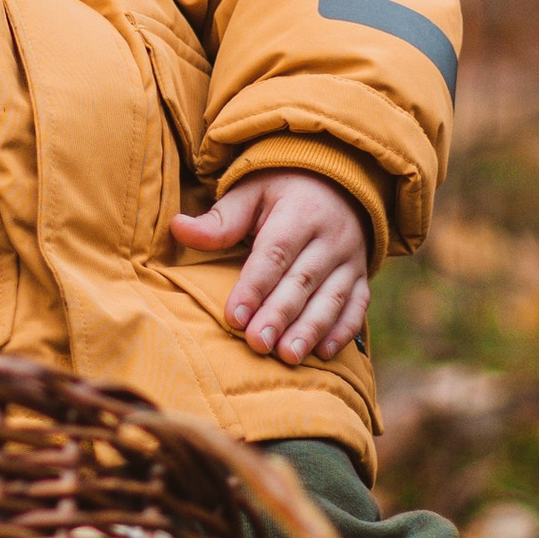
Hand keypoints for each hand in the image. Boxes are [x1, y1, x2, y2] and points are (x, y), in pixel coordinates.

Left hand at [170, 170, 371, 362]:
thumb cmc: (282, 191)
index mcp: (299, 213)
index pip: (275, 253)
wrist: (339, 181)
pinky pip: (357, 306)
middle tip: (258, 344)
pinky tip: (323, 354)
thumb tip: (178, 228)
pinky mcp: (361, 277)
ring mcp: (350, 259)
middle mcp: (330, 237)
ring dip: (310, 329)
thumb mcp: (251, 192)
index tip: (234, 317)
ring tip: (287, 356)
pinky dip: (343, 331)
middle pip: (302, 281)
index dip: (254, 286)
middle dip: (279, 315)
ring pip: (332, 298)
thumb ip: (220, 219)